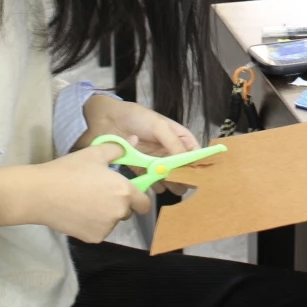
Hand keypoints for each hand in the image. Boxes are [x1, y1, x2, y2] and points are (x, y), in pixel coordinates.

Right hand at [0, 141, 151, 242]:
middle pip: (128, 211)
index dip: (139, 197)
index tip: (128, 192)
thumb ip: (119, 149)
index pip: (145, 203)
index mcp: (124, 191)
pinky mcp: (93, 238)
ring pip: (113, 221)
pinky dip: (94, 224)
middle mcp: (119, 212)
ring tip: (86, 201)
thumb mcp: (95, 154)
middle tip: (101, 193)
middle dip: (120, 204)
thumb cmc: (69, 170)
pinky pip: (100, 230)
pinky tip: (79, 212)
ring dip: (106, 214)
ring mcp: (106, 228)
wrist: (41, 194)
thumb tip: (135, 141)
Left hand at [78, 94, 200, 194]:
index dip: (197, 163)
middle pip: (181, 167)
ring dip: (170, 183)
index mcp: (177, 136)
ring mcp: (154, 160)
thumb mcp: (159, 126)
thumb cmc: (136, 118)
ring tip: (171, 189)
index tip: (200, 176)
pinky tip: (157, 189)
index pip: (193, 152)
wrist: (106, 120)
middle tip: (184, 186)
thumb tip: (186, 163)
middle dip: (184, 177)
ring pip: (167, 176)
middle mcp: (168, 149)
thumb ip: (173, 143)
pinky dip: (154, 186)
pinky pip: (151, 180)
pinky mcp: (140, 168)